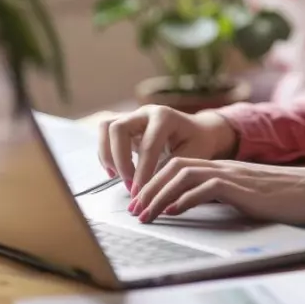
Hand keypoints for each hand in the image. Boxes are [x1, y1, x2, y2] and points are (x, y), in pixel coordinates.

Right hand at [98, 105, 236, 195]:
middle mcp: (146, 112)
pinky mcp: (126, 125)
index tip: (139, 191)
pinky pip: (105, 135)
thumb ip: (170, 169)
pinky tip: (114, 173)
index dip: (141, 170)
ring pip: (107, 128)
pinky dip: (105, 155)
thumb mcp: (192, 156)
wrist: (199, 131)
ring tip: (118, 178)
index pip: (147, 144)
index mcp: (165, 116)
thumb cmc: (198, 143)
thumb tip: (150, 188)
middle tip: (129, 185)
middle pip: (118, 129)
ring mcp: (133, 116)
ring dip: (108, 155)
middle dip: (120, 160)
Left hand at [128, 159, 304, 225]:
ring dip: (160, 195)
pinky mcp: (242, 186)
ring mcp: (233, 174)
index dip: (155, 181)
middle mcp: (224, 166)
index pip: (178, 165)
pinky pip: (207, 187)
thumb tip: (192, 205)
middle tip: (135, 210)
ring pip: (184, 174)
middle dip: (149, 188)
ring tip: (148, 214)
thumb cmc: (283, 196)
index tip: (141, 202)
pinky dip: (186, 199)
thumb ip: (220, 194)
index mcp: (223, 167)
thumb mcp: (245, 194)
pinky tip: (176, 211)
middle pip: (174, 166)